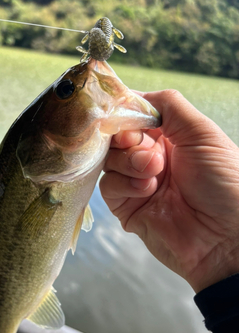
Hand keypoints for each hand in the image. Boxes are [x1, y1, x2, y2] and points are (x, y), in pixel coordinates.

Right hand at [100, 89, 238, 292]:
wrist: (224, 237)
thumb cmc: (223, 182)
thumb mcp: (202, 133)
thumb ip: (169, 106)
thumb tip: (134, 95)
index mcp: (170, 137)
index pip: (135, 116)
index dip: (126, 113)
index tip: (124, 114)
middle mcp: (150, 157)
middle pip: (116, 137)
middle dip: (127, 138)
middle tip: (144, 147)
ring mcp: (136, 182)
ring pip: (109, 160)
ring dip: (129, 161)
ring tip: (153, 172)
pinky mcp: (126, 207)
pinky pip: (108, 186)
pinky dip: (125, 184)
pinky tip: (147, 190)